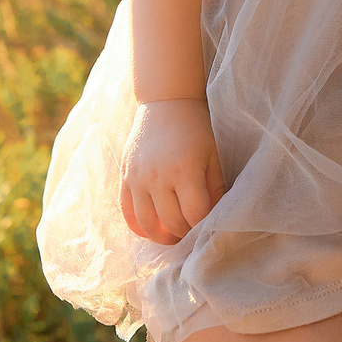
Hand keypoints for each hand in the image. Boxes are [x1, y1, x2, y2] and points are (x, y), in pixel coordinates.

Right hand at [119, 99, 225, 244]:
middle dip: (185, 232)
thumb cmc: (195, 129)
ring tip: (173, 237)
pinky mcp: (125, 177)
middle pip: (171, 222)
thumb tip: (216, 217)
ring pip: (147, 223)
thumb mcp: (213, 155)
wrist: (165, 104)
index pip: (195, 215)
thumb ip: (215, 188)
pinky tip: (151, 230)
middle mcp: (158, 176)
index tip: (209, 224)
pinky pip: (127, 212)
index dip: (203, 225)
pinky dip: (138, 226)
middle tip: (193, 231)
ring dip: (161, 237)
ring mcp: (138, 178)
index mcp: (184, 170)